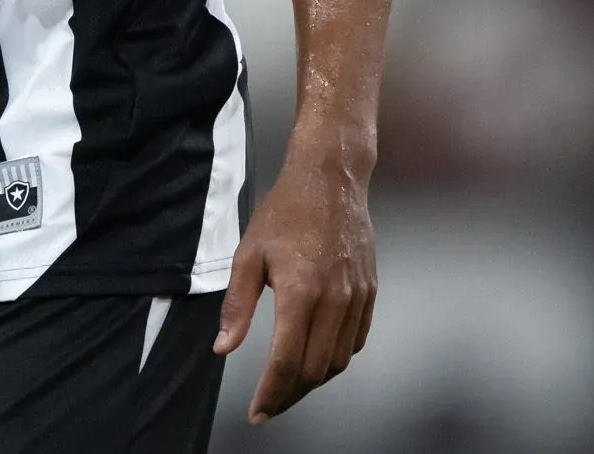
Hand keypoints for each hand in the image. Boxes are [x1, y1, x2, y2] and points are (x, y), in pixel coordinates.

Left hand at [213, 152, 376, 422]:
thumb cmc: (284, 213)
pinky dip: (336, 357)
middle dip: (290, 394)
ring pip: (339, 360)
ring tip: (288, 385)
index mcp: (301, 292)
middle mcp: (335, 300)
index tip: (257, 413)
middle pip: (315, 370)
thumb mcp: (248, 255)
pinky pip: (356, 341)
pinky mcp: (370, 292)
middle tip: (268, 404)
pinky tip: (315, 357)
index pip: (287, 361)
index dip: (271, 394)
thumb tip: (223, 348)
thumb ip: (237, 306)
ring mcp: (357, 297)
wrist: (331, 180)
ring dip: (313, 380)